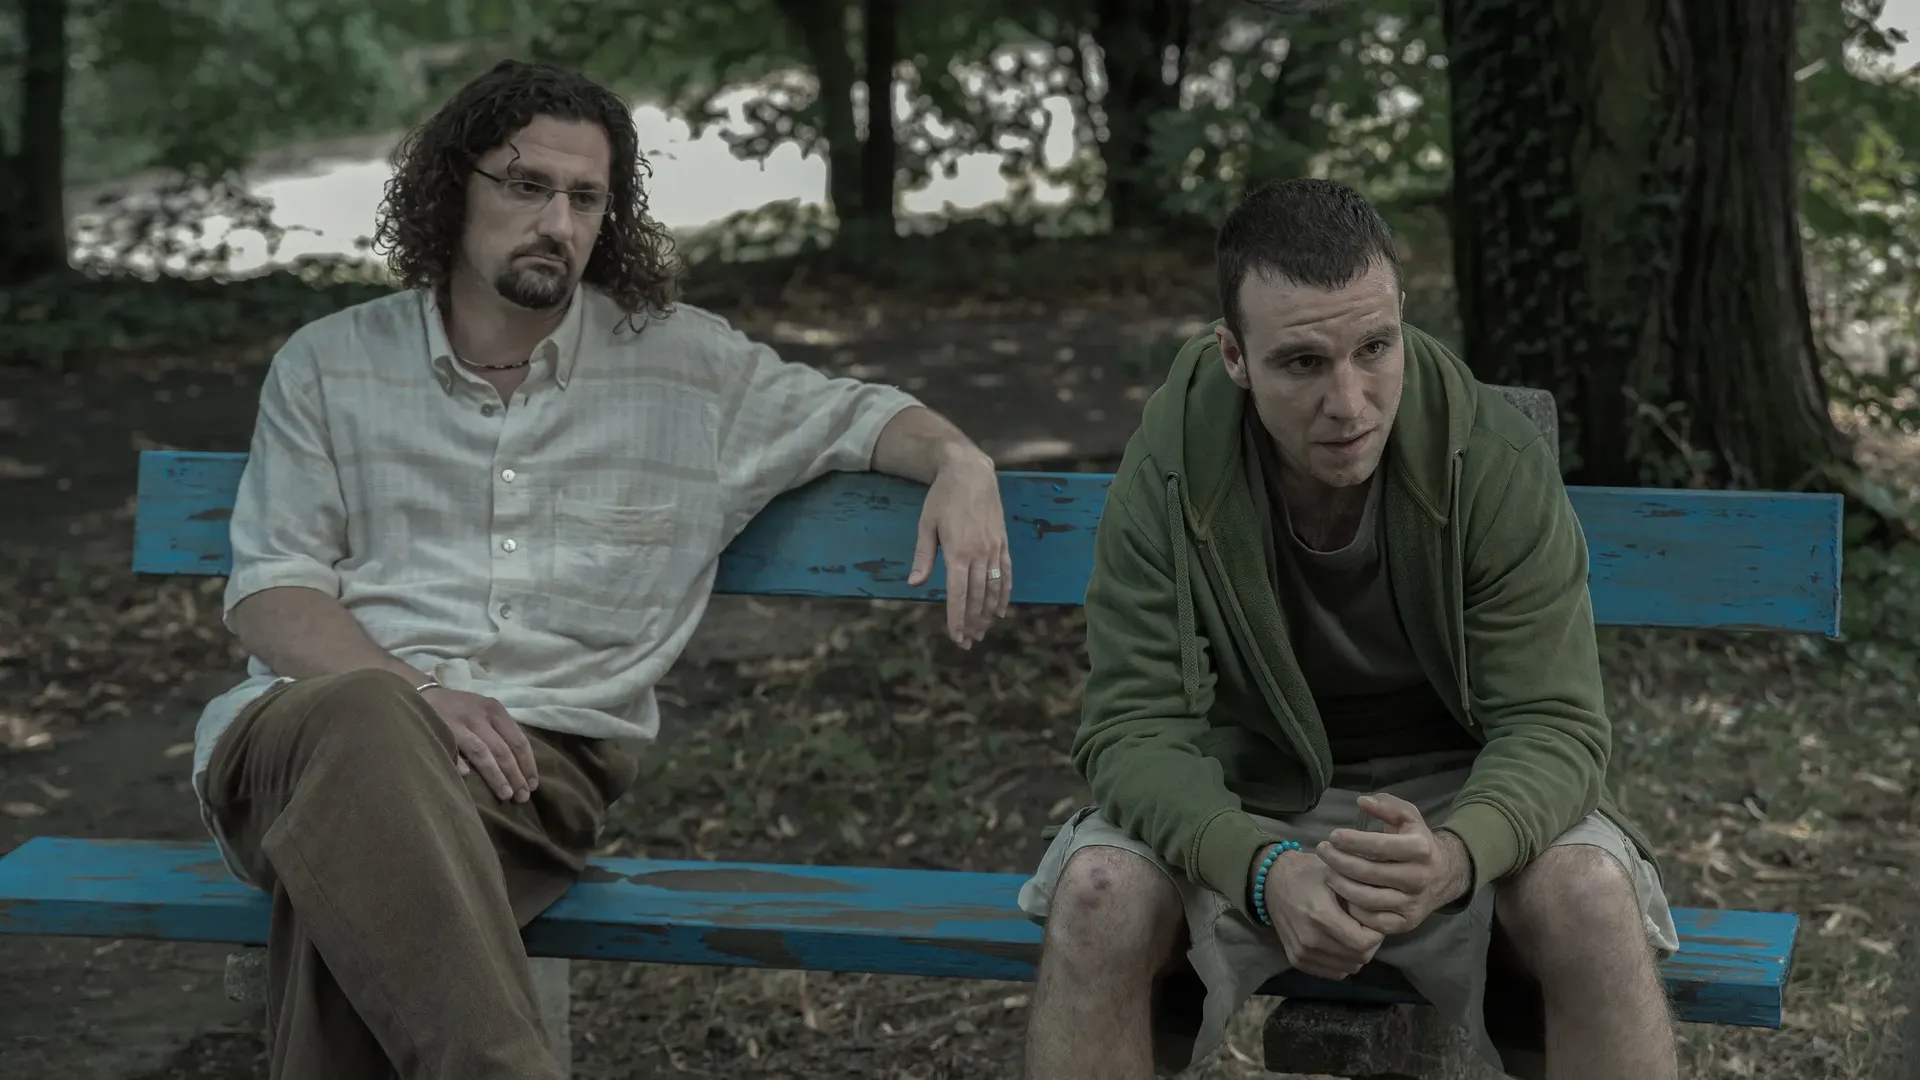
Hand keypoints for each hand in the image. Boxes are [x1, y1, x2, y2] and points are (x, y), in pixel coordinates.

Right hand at [419, 686, 537, 802]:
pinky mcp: (437, 729)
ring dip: (495, 776)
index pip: (518, 740)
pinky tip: (466, 778)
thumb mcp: (484, 712)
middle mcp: (479, 715)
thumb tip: (520, 769)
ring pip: (482, 753)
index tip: (533, 785)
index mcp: (495, 710)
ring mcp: (457, 722)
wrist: (422, 695)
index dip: (527, 764)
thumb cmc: (460, 709)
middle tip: (522, 797)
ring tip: (506, 795)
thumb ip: (500, 733)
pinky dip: (459, 764)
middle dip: (515, 775)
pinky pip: (451, 750)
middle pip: (502, 749)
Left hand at [908, 449, 1010, 647]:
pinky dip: (1005, 594)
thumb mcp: (926, 524)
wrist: (971, 472)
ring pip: (994, 589)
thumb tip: (915, 584)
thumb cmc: (943, 497)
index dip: (957, 619)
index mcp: (958, 552)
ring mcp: (994, 549)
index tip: (956, 637)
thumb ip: (923, 556)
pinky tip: (1001, 609)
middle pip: (977, 597)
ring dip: (988, 613)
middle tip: (968, 642)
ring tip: (983, 631)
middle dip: (972, 622)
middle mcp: (980, 554)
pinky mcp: (1002, 543)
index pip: (958, 594)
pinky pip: (1007, 574)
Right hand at [1259, 847, 1384, 979]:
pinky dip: (1342, 961)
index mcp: (1320, 916)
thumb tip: (1384, 917)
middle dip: (1370, 944)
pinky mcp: (1297, 960)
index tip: (1374, 920)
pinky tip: (1339, 942)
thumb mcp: (1338, 875)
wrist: (1272, 881)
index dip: (1376, 934)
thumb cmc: (1309, 873)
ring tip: (1352, 933)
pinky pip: (1333, 972)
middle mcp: (1310, 940)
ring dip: (1356, 954)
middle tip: (1366, 926)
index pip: (1364, 943)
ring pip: (1348, 968)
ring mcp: (1301, 953)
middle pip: (1359, 958)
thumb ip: (1360, 897)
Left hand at [1316, 793, 1469, 934]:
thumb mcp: (1409, 817)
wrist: (1444, 877)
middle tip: (1322, 851)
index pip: (1381, 846)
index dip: (1353, 841)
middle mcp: (1419, 878)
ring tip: (1328, 872)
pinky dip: (1354, 909)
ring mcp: (1412, 903)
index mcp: (1421, 849)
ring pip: (1367, 899)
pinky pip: (1373, 921)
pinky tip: (1343, 895)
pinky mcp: (1406, 923)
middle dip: (1339, 862)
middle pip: (1369, 873)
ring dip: (1341, 885)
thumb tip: (1361, 801)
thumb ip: (1387, 806)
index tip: (1333, 836)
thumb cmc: (1417, 842)